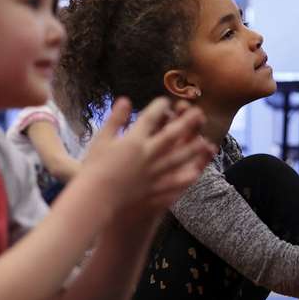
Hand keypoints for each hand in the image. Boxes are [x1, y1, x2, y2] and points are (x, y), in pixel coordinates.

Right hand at [82, 97, 213, 223]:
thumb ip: (115, 119)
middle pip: (172, 135)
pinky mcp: (155, 190)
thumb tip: (125, 100)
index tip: (165, 101)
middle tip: (199, 113)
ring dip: (193, 148)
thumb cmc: (94, 168)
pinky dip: (186, 176)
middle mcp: (148, 154)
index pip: (151, 118)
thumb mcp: (101, 139)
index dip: (160, 107)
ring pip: (179, 158)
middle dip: (186, 122)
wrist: (95, 199)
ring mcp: (154, 173)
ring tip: (204, 142)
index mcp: (134, 140)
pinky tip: (194, 173)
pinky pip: (175, 182)